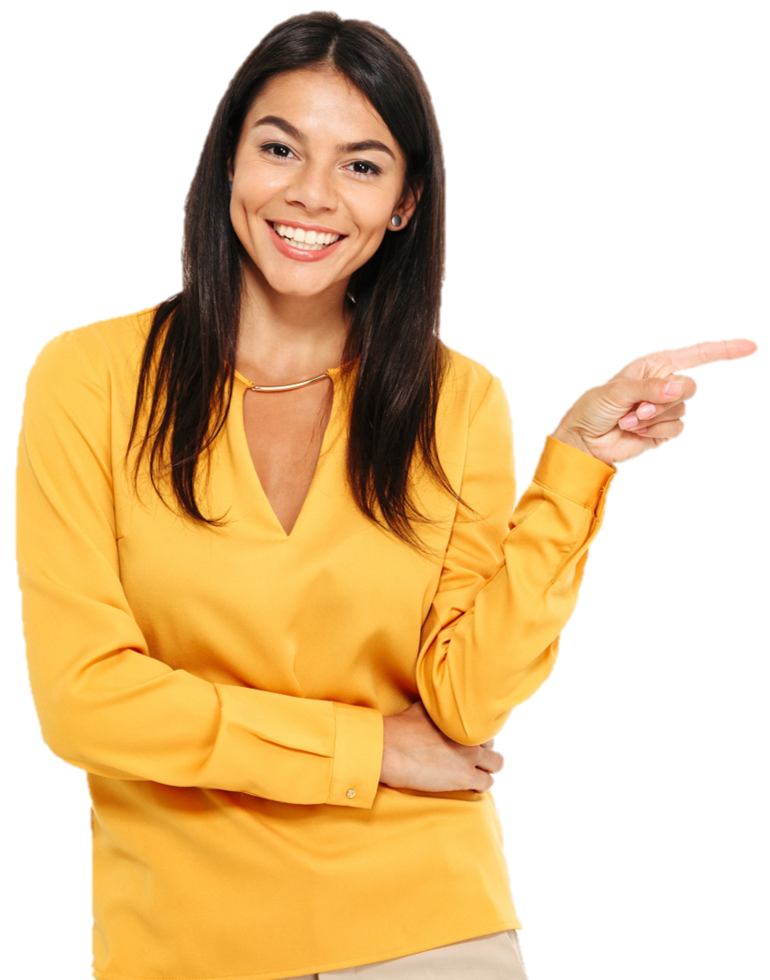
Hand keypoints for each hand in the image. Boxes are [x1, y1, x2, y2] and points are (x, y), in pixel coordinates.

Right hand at [380, 701, 504, 793]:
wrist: (390, 749)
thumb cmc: (400, 727)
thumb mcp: (422, 707)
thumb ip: (438, 706)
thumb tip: (439, 701)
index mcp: (462, 717)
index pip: (486, 723)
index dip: (478, 731)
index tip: (471, 737)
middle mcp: (471, 735)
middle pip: (493, 742)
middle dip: (485, 748)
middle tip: (473, 754)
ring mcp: (470, 756)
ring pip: (497, 763)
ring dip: (488, 767)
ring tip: (477, 770)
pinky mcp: (465, 777)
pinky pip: (487, 782)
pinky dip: (481, 783)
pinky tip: (471, 783)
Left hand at [551, 338, 758, 466]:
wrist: (584, 440)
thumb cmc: (594, 408)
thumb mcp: (617, 391)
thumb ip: (650, 389)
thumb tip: (679, 389)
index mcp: (654, 365)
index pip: (697, 354)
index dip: (725, 350)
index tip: (751, 347)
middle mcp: (663, 383)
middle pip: (690, 386)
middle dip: (664, 399)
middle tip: (636, 409)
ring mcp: (665, 408)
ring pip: (681, 409)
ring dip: (653, 417)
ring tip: (628, 420)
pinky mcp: (663, 430)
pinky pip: (676, 428)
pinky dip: (655, 430)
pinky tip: (635, 430)